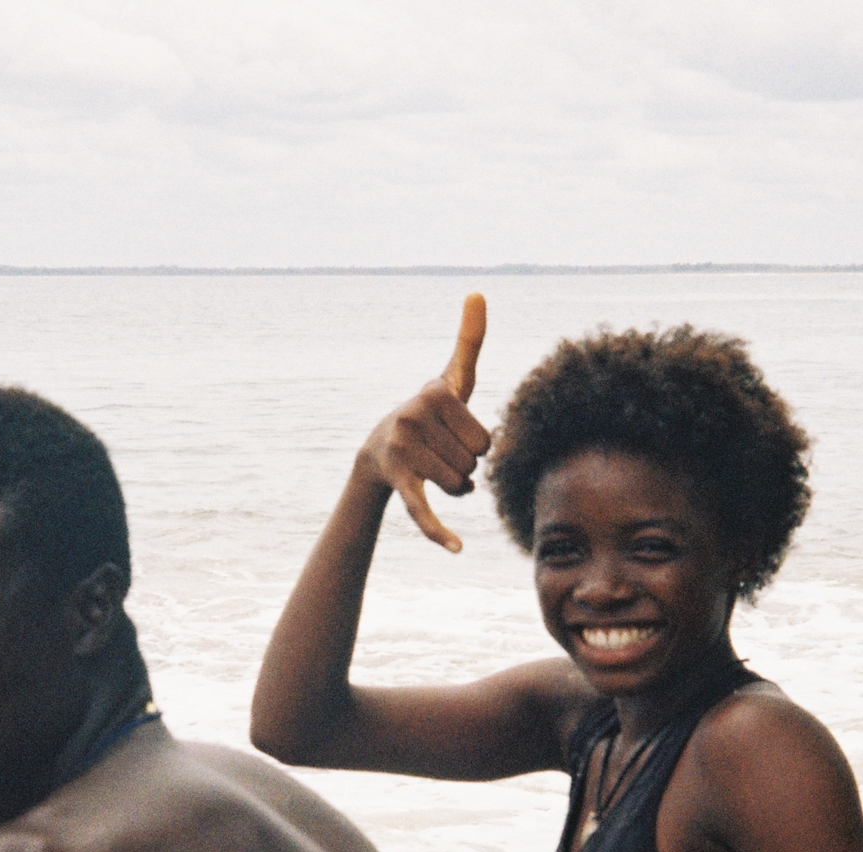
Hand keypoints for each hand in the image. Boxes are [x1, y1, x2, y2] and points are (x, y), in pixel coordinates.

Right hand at [356, 293, 491, 553]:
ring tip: (432, 469)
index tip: (453, 434)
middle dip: (465, 465)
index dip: (476, 444)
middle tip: (440, 453)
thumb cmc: (428, 415)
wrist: (377, 452)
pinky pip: (424, 510)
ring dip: (455, 486)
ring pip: (459, 486)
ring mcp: (403, 451)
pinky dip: (438, 532)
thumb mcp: (450, 379)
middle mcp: (414, 418)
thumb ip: (469, 339)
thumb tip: (478, 291)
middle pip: (473, 463)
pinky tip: (457, 548)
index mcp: (435, 394)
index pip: (486, 439)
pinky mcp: (399, 483)